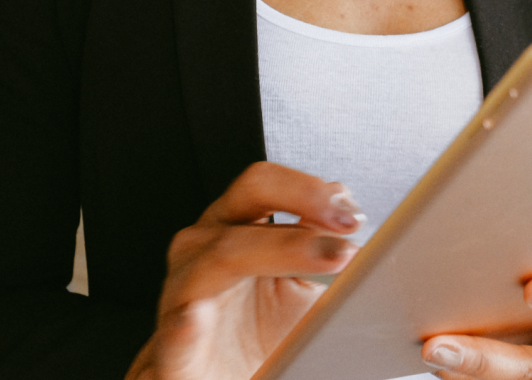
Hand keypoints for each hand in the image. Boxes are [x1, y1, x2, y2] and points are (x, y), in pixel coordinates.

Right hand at [125, 161, 363, 379]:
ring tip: (325, 259)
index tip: (352, 217)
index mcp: (238, 222)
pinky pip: (177, 328)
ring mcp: (184, 289)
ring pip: (220, 255)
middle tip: (346, 227)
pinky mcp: (173, 347)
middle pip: (248, 196)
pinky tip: (200, 318)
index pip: (267, 183)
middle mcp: (207, 244)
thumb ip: (326, 245)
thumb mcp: (306, 282)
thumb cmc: (265, 332)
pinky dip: (188, 323)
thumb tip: (358, 222)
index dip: (311, 190)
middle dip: (302, 201)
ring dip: (277, 251)